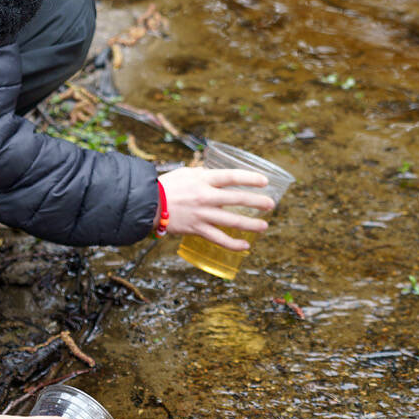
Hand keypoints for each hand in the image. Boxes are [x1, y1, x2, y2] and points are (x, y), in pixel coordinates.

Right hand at [158, 166, 275, 249]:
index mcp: (203, 180)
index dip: (250, 178)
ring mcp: (202, 214)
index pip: (231, 177)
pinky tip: (245, 246)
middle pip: (237, 199)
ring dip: (251, 224)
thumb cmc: (165, 186)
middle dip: (257, 202)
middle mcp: (205, 197)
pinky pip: (219, 239)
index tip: (265, 181)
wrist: (147, 204)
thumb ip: (201, 174)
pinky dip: (234, 244)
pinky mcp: (197, 229)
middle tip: (271, 204)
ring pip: (232, 221)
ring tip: (264, 226)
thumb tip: (214, 175)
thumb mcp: (184, 173)